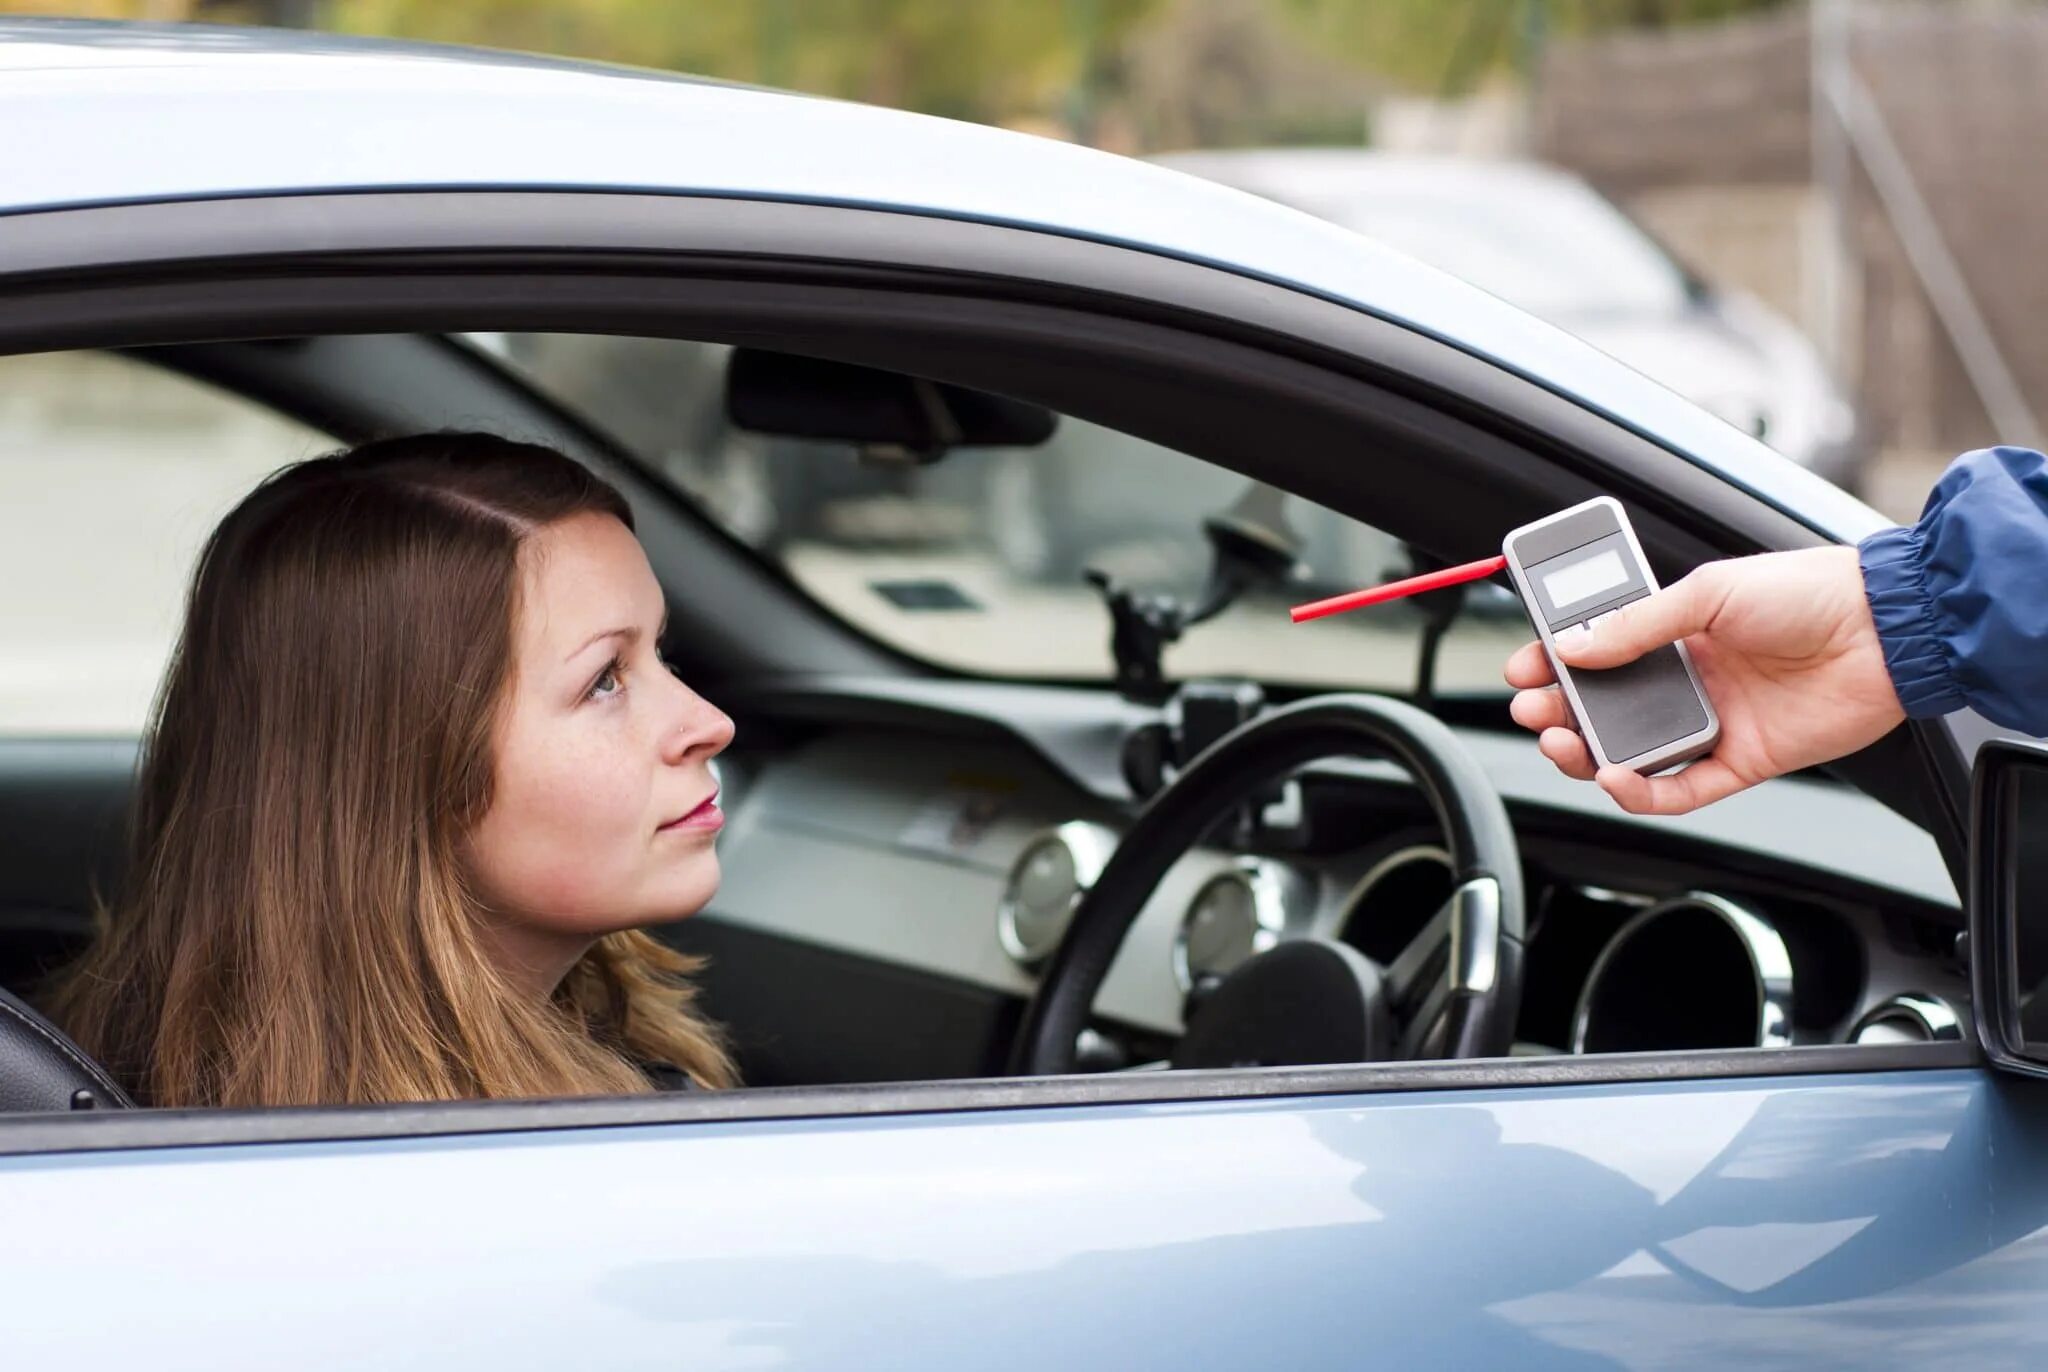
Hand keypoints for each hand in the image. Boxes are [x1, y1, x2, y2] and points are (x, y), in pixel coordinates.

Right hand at [1503, 546, 1904, 813]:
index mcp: (1678, 632)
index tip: (1523, 665)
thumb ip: (1639, 625)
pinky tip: (1614, 776)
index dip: (1556, 661)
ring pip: (1631, 755)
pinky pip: (1680, 790)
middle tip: (1529, 708)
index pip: (1599, 652)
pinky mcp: (1741, 761)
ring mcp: (1713, 722)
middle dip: (1557, 710)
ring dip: (1586, 754)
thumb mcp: (1710, 592)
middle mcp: (1691, 680)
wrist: (1887, 630)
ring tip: (1560, 741)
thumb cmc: (1811, 592)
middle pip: (1604, 709)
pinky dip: (1642, 793)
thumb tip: (1574, 647)